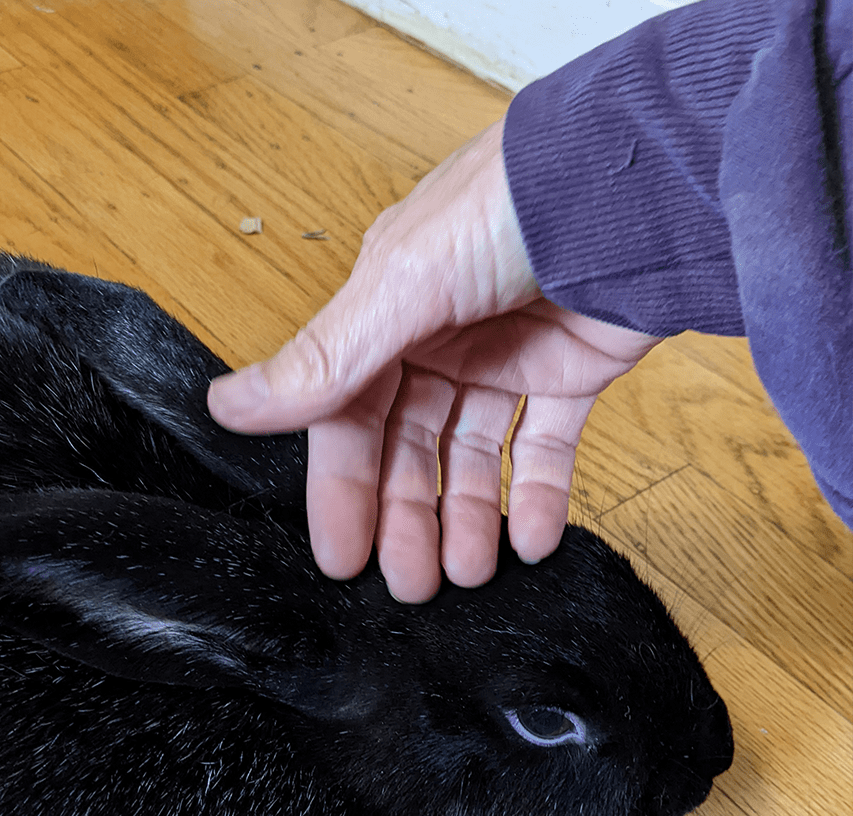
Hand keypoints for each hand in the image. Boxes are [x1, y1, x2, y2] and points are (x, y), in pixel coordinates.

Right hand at [208, 118, 661, 602]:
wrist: (638, 179)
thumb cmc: (509, 207)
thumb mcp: (400, 286)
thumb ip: (324, 360)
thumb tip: (229, 405)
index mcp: (384, 317)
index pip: (348, 421)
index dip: (344, 490)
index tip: (342, 558)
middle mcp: (438, 339)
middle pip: (409, 450)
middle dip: (408, 517)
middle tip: (411, 585)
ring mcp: (504, 356)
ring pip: (473, 455)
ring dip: (467, 516)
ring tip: (470, 573)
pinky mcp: (570, 370)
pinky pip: (545, 446)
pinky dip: (538, 495)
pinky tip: (531, 539)